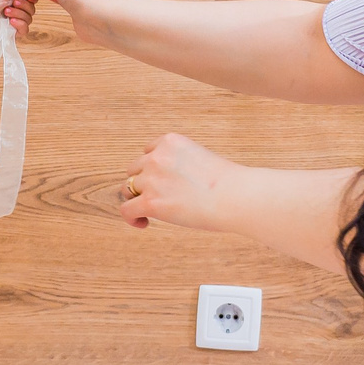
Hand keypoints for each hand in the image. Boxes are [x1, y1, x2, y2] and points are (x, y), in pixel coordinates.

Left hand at [2, 0, 34, 38]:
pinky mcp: (13, 33)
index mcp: (15, 0)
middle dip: (24, 4)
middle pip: (32, 8)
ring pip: (29, 18)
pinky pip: (25, 29)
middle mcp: (17, 11)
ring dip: (19, 13)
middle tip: (13, 3)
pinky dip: (20, 24)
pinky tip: (12, 21)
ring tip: (6, 11)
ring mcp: (16, 22)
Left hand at [114, 133, 239, 234]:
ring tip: (149, 212)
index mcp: (171, 141)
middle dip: (144, 183)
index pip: (149, 151)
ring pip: (128, 188)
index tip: (162, 182)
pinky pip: (126, 209)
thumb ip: (182, 165)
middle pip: (135, 169)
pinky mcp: (150, 201)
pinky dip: (131, 218)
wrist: (237, 197)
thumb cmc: (229, 184)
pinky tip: (143, 223)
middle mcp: (158, 156)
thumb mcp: (201, 159)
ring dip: (137, 199)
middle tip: (159, 199)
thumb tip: (171, 184)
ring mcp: (152, 178)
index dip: (152, 168)